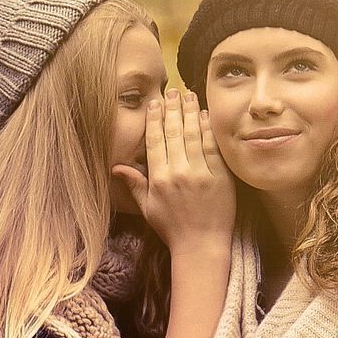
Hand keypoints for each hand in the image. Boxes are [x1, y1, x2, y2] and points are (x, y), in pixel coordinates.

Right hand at [112, 89, 234, 251]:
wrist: (201, 246)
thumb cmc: (173, 229)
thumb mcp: (147, 209)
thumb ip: (135, 185)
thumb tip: (116, 166)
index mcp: (158, 180)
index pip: (154, 142)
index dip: (154, 120)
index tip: (154, 103)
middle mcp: (178, 173)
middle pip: (174, 133)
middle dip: (172, 109)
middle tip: (171, 91)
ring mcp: (200, 174)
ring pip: (193, 136)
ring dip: (190, 112)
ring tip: (188, 95)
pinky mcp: (220, 177)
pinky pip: (212, 148)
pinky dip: (208, 130)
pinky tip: (205, 115)